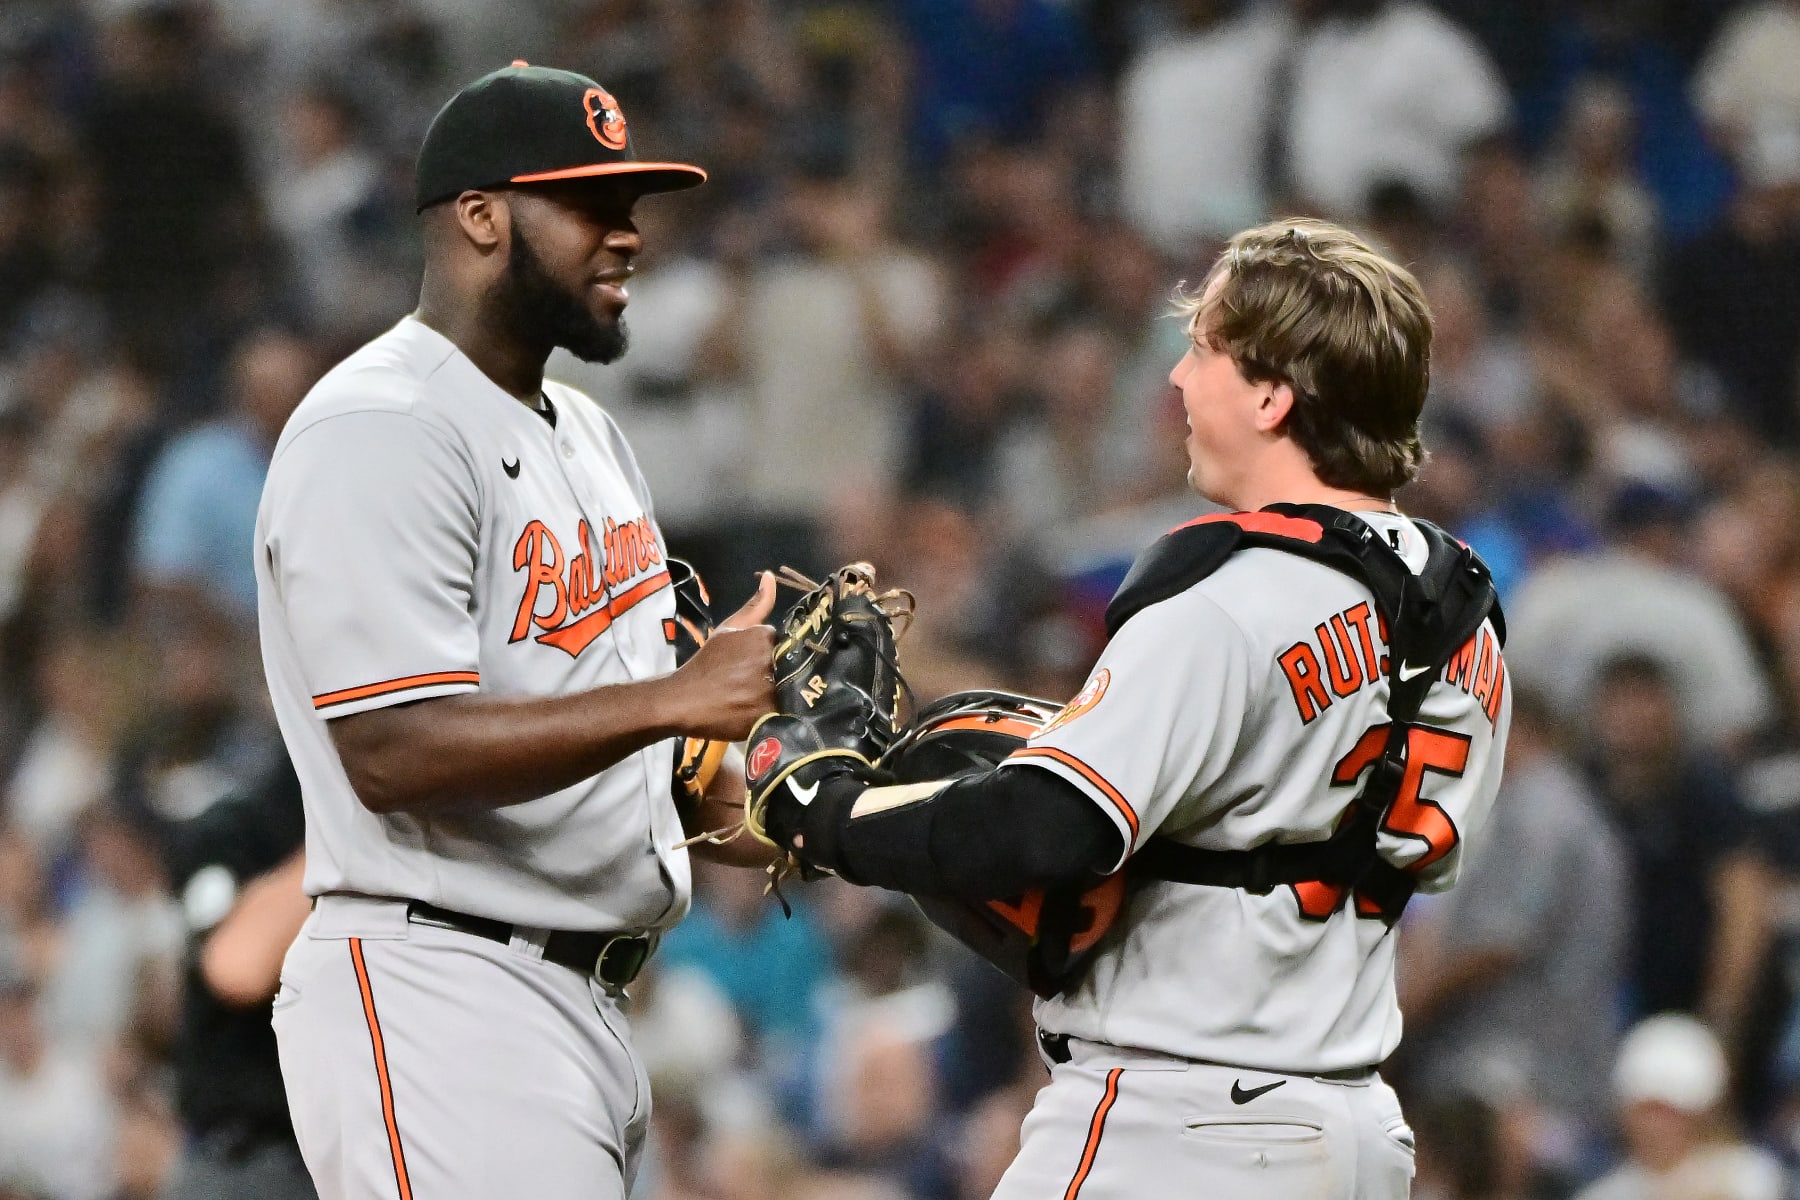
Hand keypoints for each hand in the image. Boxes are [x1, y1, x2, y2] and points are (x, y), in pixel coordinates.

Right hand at [667, 572, 777, 740]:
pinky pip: (783, 711)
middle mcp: (771, 660)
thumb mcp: (729, 629)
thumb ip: (756, 605)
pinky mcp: (768, 713)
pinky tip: (757, 711)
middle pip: (789, 666)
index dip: (775, 655)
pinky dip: (773, 711)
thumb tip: (770, 576)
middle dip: (777, 673)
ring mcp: (770, 688)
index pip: (787, 644)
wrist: (683, 699)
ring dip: (776, 692)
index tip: (759, 665)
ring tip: (754, 698)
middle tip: (754, 683)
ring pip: (788, 689)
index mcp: (764, 637)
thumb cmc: (707, 663)